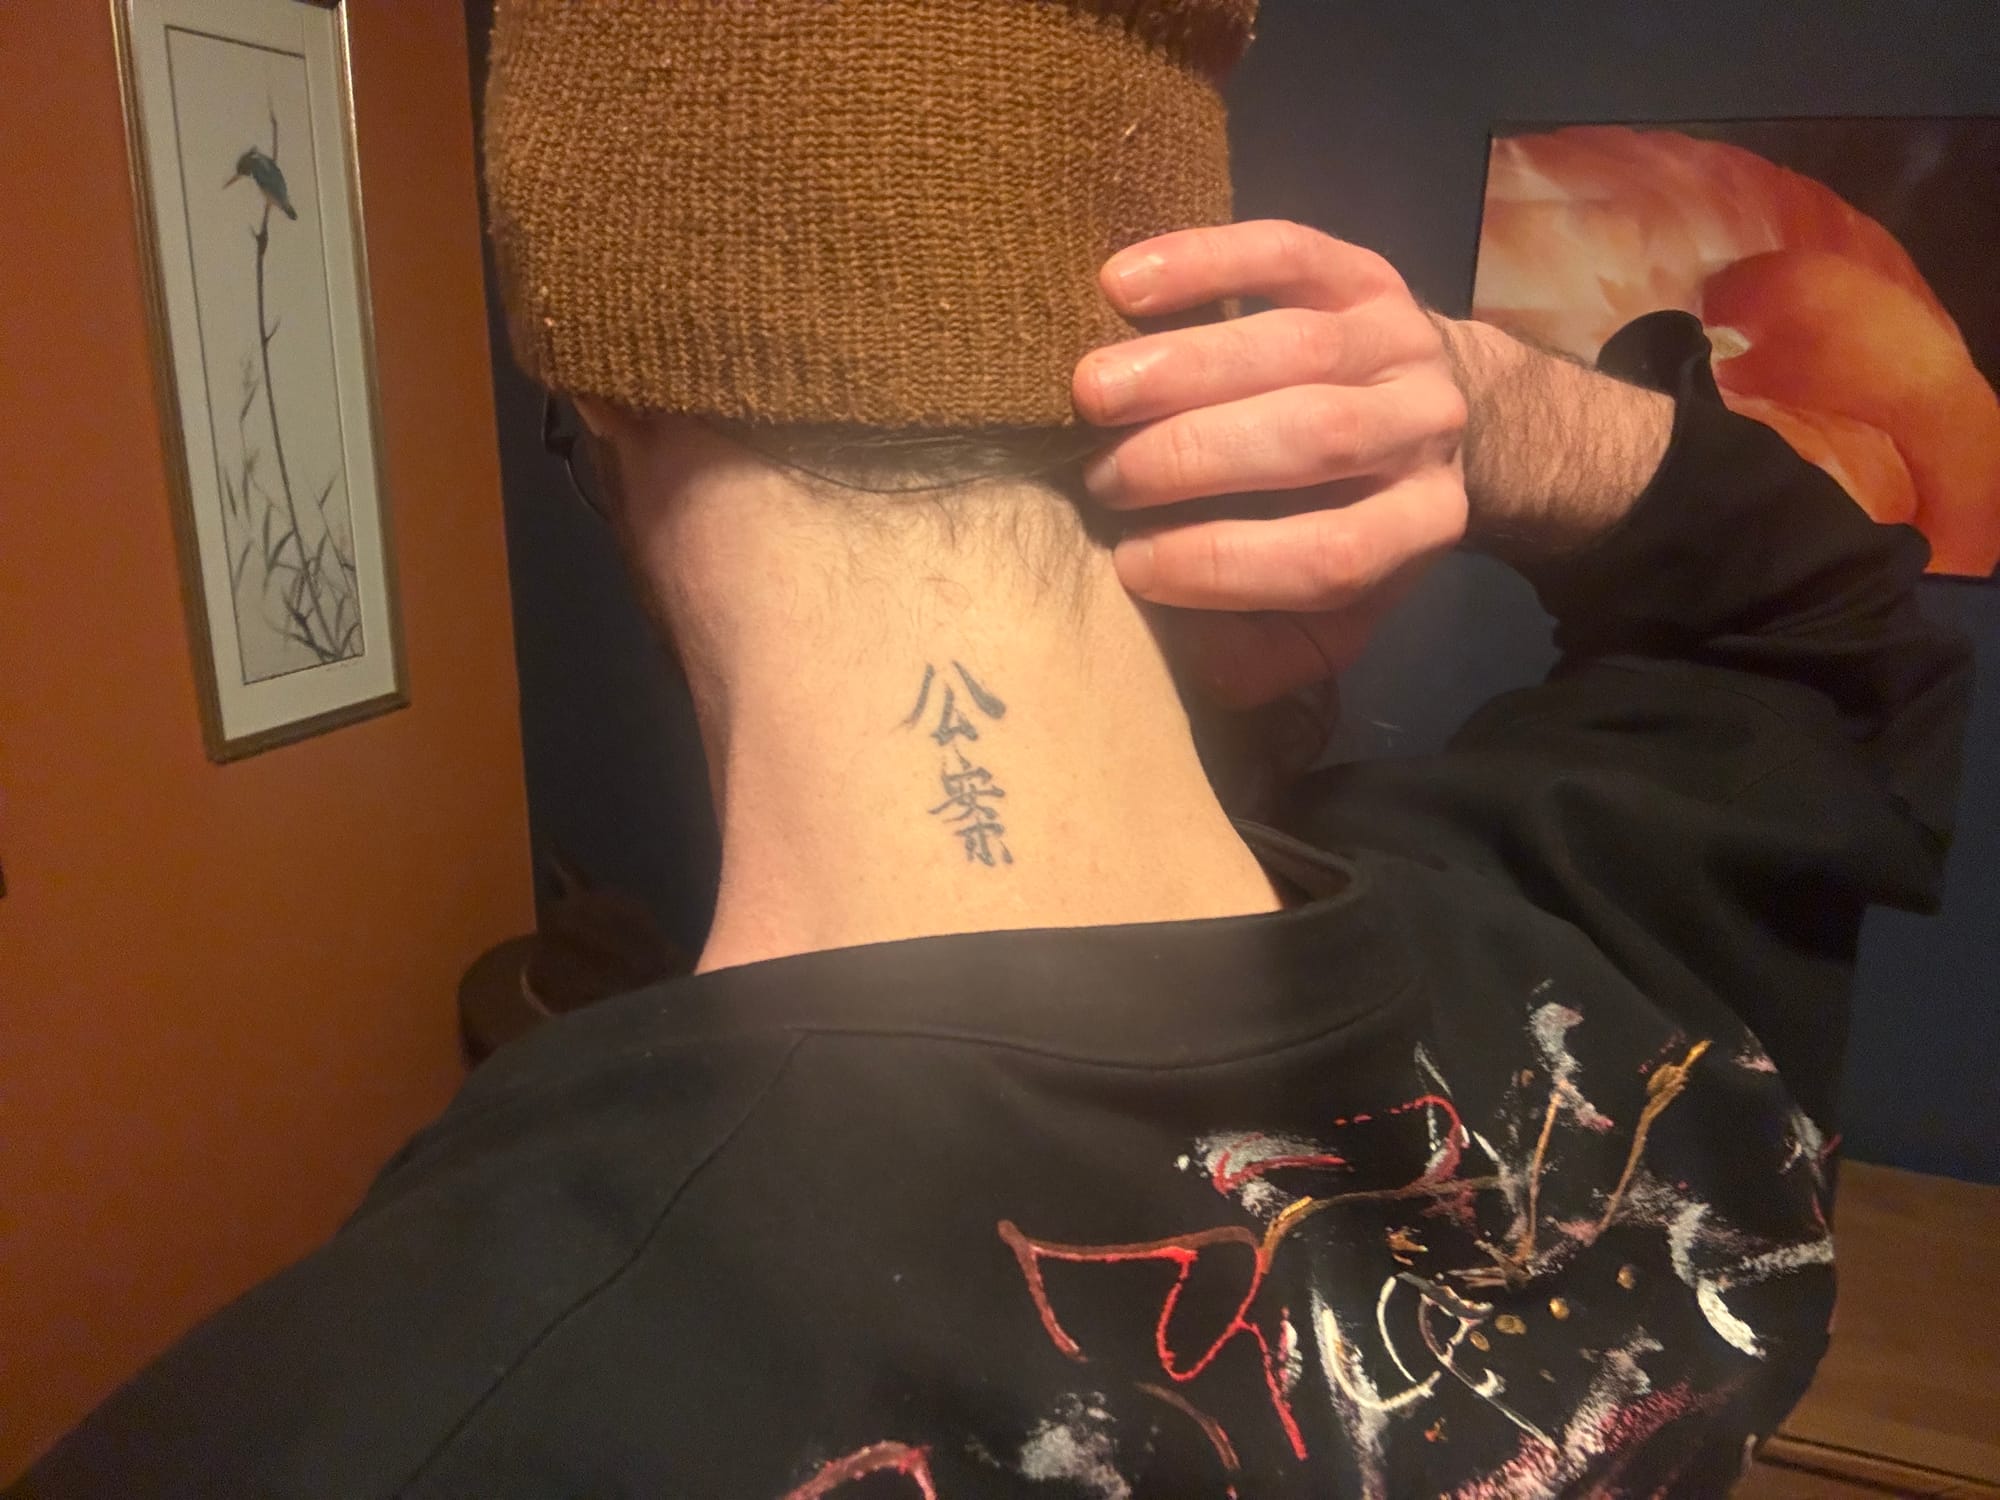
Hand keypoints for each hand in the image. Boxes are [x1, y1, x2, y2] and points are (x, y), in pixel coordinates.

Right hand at [1074, 220, 1469, 707]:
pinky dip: (1202, 263)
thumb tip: (1189, 664)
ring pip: (1294, 345)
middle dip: (1192, 458)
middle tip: (1100, 479)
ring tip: (1091, 392)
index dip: (1221, 565)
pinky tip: (1121, 284)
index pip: (1328, 556)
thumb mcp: (1325, 616)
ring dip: (1182, 367)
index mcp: (1420, 526)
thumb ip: (1265, 652)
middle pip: (1314, 439)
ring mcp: (1401, 339)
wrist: (1429, 418)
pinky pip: (1285, 253)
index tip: (1128, 565)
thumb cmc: (1339, 526)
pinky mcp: (1362, 270)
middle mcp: (1427, 429)